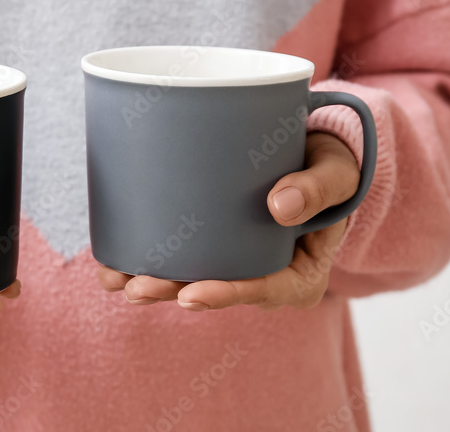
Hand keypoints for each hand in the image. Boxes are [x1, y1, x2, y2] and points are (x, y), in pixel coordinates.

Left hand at [98, 132, 359, 310]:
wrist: (321, 154)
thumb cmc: (333, 167)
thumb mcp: (336, 175)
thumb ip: (318, 187)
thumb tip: (279, 206)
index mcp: (300, 274)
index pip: (262, 290)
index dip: (224, 295)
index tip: (190, 295)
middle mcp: (265, 275)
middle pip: (216, 288)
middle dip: (172, 291)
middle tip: (135, 288)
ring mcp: (239, 260)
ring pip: (193, 276)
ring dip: (152, 280)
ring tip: (113, 279)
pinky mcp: (219, 240)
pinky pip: (186, 251)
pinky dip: (151, 253)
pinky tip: (115, 257)